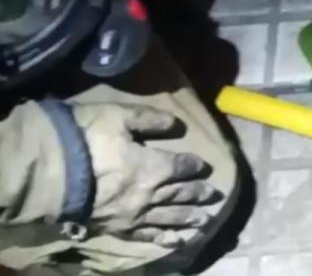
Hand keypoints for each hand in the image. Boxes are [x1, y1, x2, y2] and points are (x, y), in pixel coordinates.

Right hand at [71, 103, 221, 247]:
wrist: (50, 173)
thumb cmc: (86, 138)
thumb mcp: (120, 117)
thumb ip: (150, 120)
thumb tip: (176, 125)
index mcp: (155, 167)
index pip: (183, 167)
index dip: (195, 166)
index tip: (205, 166)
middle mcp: (150, 194)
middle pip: (181, 194)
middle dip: (199, 194)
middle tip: (215, 196)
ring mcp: (134, 214)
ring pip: (170, 218)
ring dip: (189, 218)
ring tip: (205, 220)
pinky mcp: (117, 228)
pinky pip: (146, 236)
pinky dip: (164, 239)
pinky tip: (176, 241)